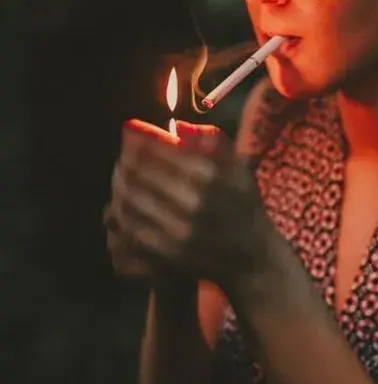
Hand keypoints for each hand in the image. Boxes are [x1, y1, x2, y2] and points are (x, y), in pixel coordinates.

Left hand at [109, 118, 274, 292]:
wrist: (252, 258)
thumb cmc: (244, 204)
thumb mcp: (238, 165)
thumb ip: (210, 139)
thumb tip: (178, 126)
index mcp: (207, 174)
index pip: (157, 147)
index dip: (138, 135)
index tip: (129, 127)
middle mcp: (190, 201)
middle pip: (136, 172)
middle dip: (125, 158)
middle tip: (123, 153)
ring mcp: (176, 231)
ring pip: (127, 200)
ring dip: (119, 184)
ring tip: (121, 175)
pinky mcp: (166, 255)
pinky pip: (128, 228)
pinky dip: (121, 214)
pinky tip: (124, 204)